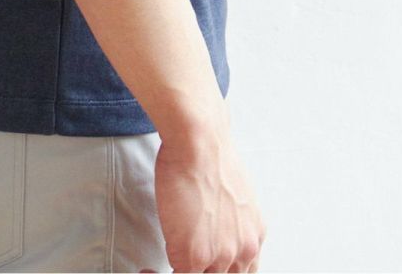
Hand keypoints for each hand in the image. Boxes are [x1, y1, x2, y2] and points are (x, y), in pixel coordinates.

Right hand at [144, 121, 265, 272]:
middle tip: (180, 267)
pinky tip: (147, 270)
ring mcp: (221, 256)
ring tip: (161, 270)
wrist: (199, 142)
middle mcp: (244, 250)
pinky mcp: (195, 256)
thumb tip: (213, 225)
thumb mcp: (233, 192)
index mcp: (254, 235)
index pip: (242, 272)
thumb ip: (230, 220)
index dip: (221, 271)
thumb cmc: (209, 153)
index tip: (202, 268)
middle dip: (200, 273)